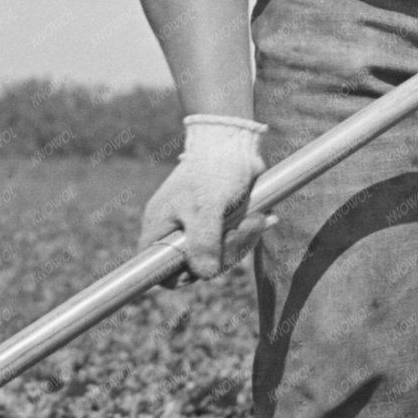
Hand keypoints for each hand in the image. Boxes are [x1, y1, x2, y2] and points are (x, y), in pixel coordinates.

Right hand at [140, 115, 276, 279]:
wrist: (235, 142)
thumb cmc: (214, 171)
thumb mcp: (207, 208)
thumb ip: (203, 243)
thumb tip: (205, 274)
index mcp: (160, 225)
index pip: (154, 267)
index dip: (175, 275)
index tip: (201, 268)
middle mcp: (175, 229)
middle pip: (194, 265)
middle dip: (223, 254)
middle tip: (240, 231)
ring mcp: (197, 226)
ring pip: (217, 255)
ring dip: (241, 241)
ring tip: (257, 219)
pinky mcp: (218, 222)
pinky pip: (231, 241)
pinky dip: (247, 233)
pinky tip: (262, 218)